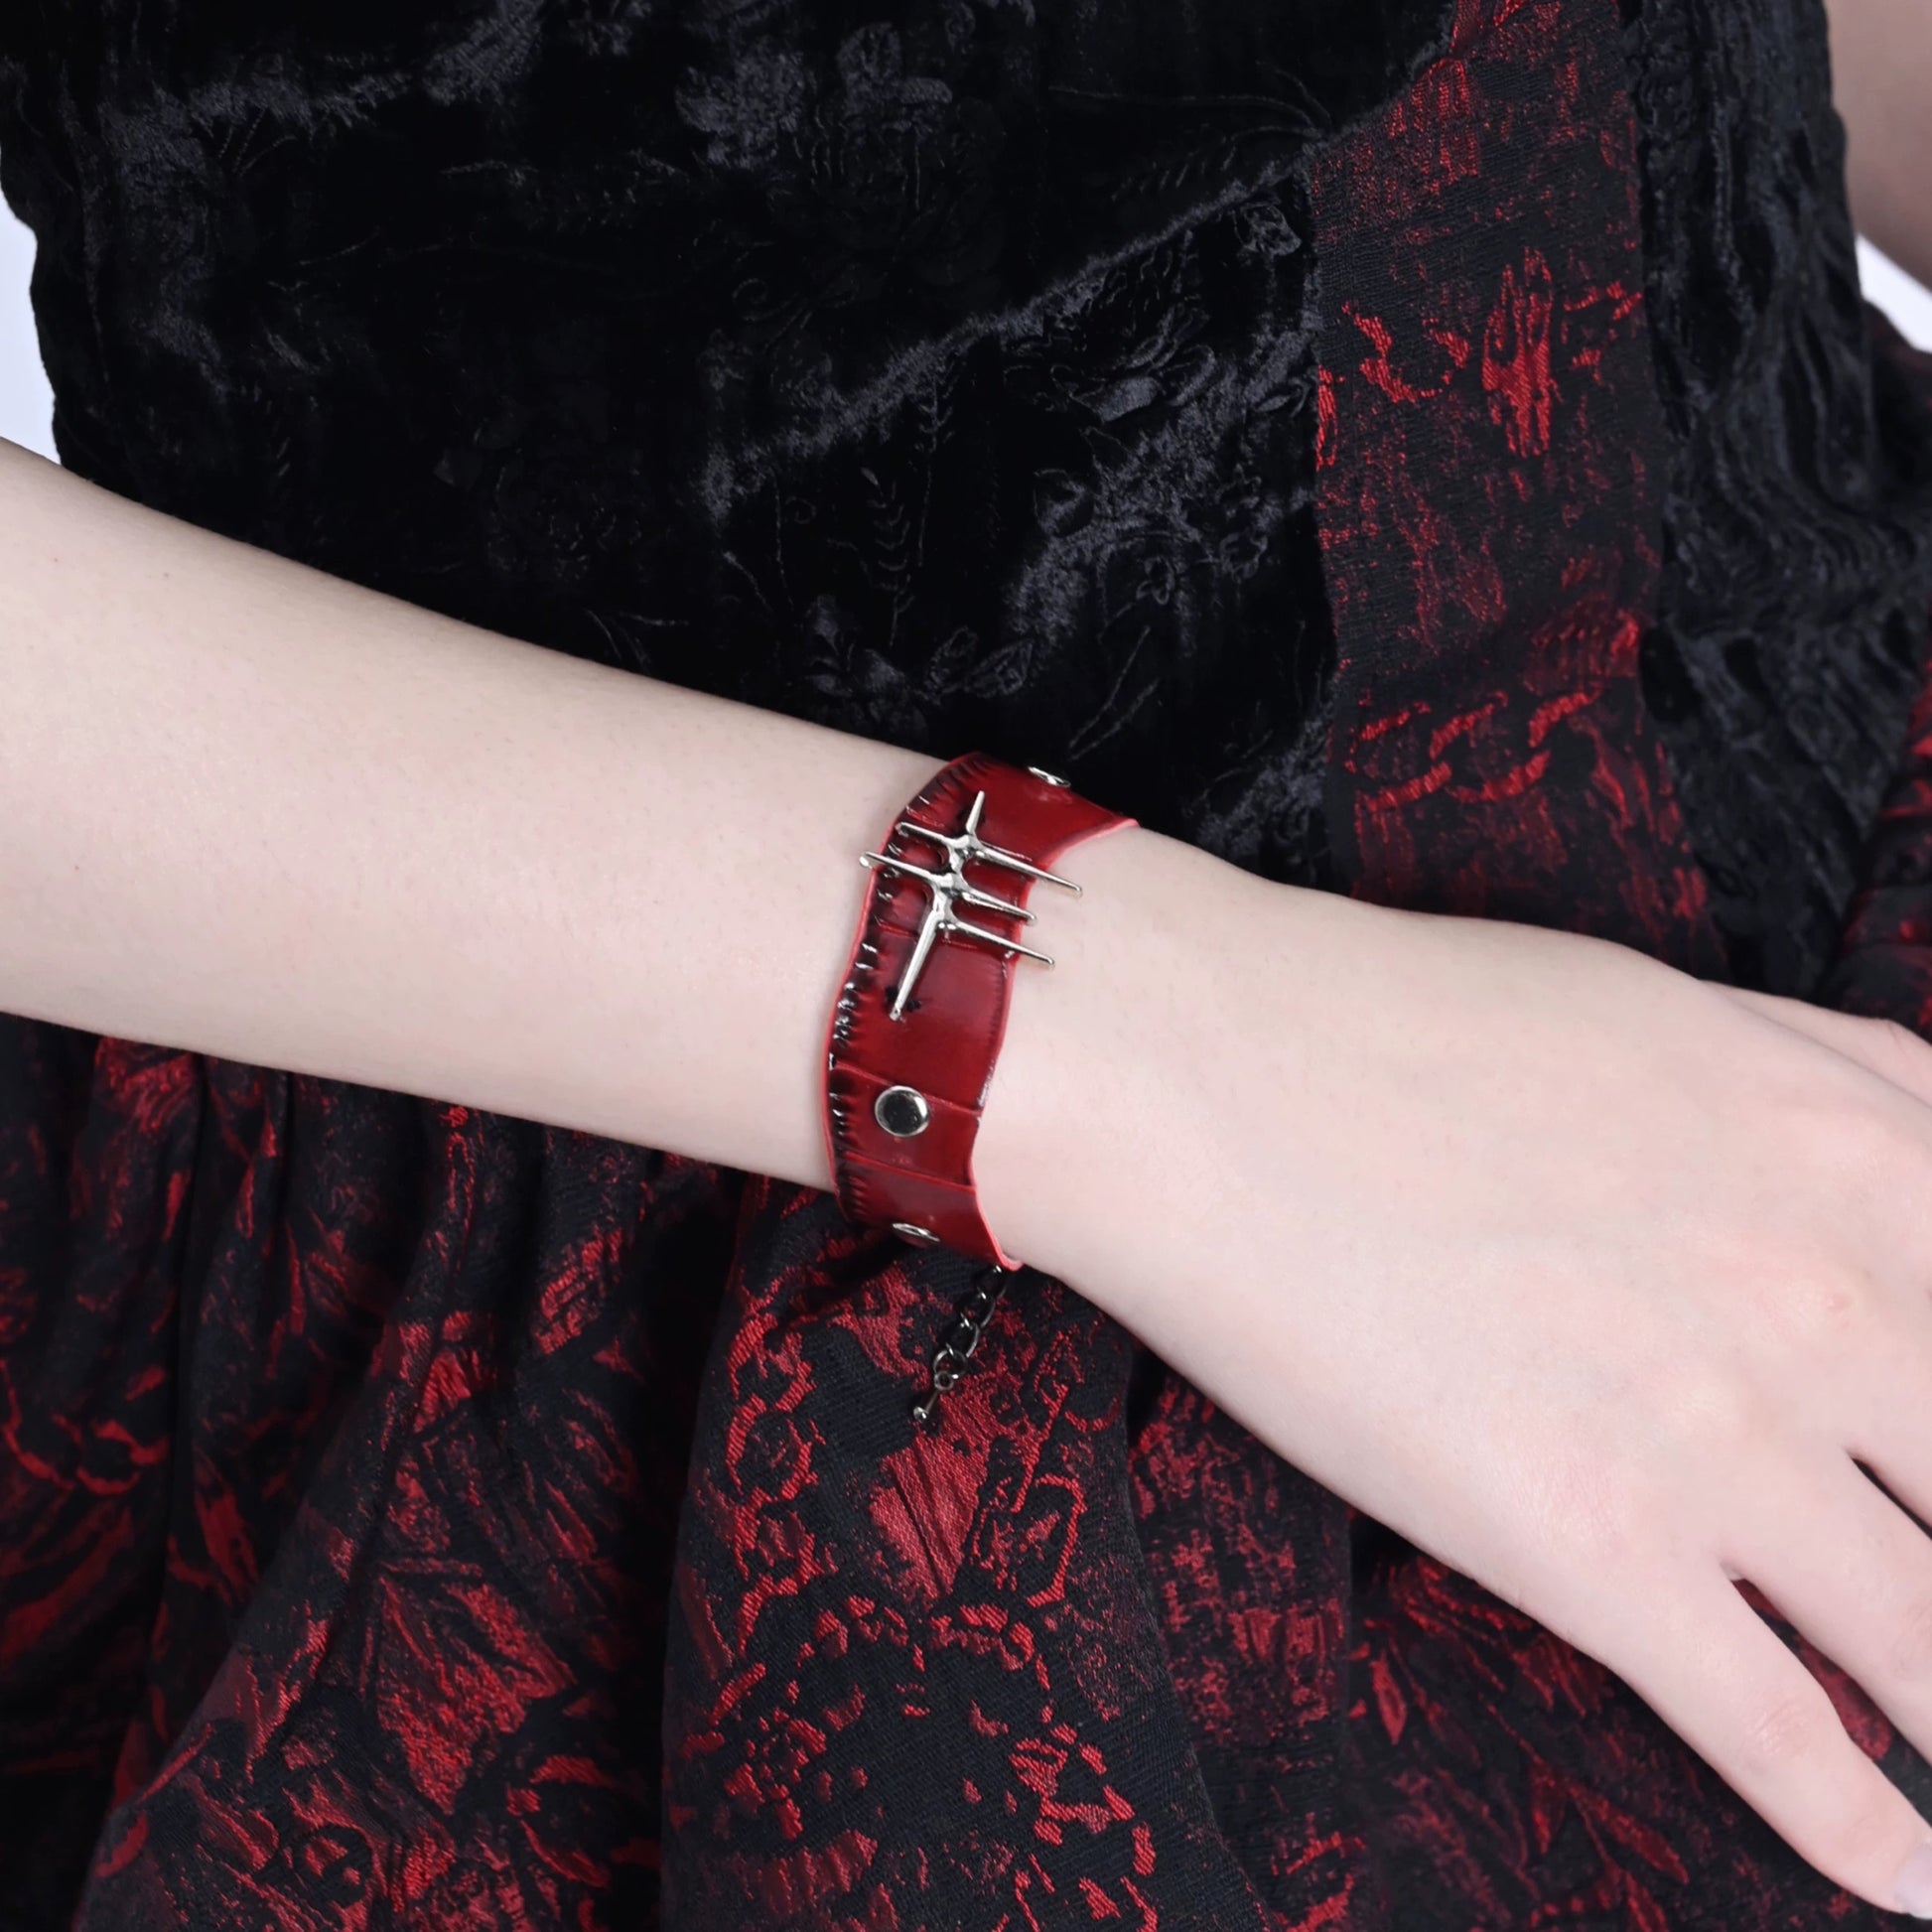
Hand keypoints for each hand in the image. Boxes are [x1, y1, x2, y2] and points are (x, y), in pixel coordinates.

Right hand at [980, 824, 1931, 1917]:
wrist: (1202, 1071)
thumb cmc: (1407, 1021)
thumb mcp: (1672, 1006)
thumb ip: (1848, 1074)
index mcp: (1865, 1162)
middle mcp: (1833, 1307)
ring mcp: (1718, 1435)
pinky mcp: (1591, 1546)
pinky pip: (1781, 1735)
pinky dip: (1861, 1831)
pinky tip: (1904, 1879)